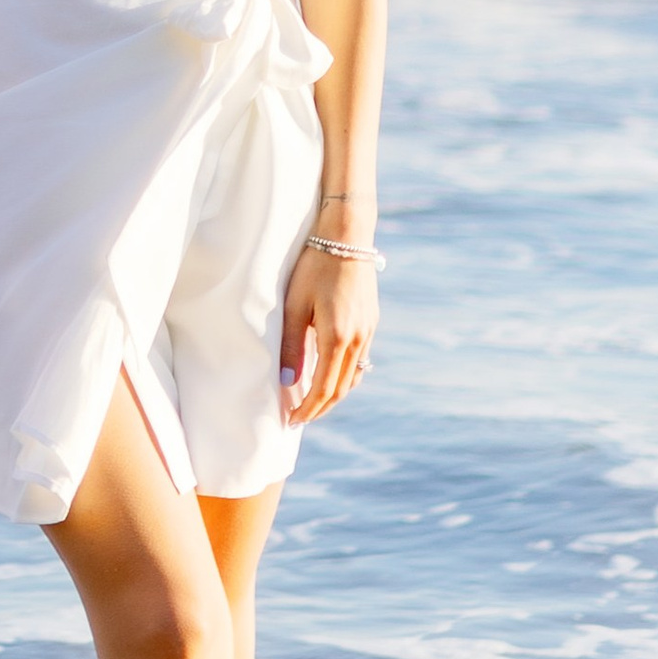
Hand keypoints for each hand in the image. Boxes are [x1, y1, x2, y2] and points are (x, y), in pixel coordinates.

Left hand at [281, 244, 375, 422]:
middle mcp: (358, 339)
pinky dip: (345, 376)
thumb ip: (291, 346)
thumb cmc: (314, 267)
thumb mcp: (295, 306)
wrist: (347, 237)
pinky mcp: (371, 322)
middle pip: (341, 388)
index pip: (323, 388)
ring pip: (354, 376)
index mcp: (338, 337)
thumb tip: (286, 381)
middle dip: (320, 408)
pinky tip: (330, 375)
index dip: (308, 408)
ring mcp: (369, 330)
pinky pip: (360, 360)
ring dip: (335, 394)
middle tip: (301, 419)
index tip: (292, 420)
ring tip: (314, 403)